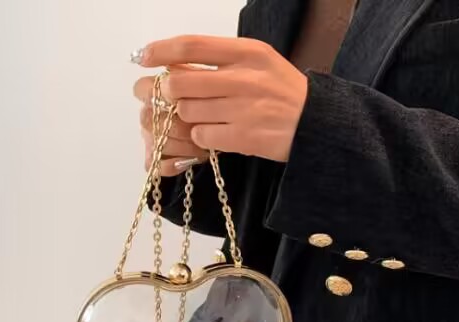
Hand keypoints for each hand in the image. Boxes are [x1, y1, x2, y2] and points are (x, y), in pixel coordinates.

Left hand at [133, 35, 308, 162]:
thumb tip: (174, 63)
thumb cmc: (282, 92)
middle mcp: (244, 78)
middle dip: (165, 92)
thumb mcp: (259, 64)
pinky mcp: (243, 137)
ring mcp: (243, 109)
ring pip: (188, 112)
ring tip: (204, 117)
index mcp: (247, 53)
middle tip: (165, 97)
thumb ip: (222, 61)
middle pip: (180, 83)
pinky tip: (217, 133)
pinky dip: (203, 137)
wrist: (316, 125)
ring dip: (188, 117)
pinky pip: (203, 136)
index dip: (160, 50)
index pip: (192, 46)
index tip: (142, 57)